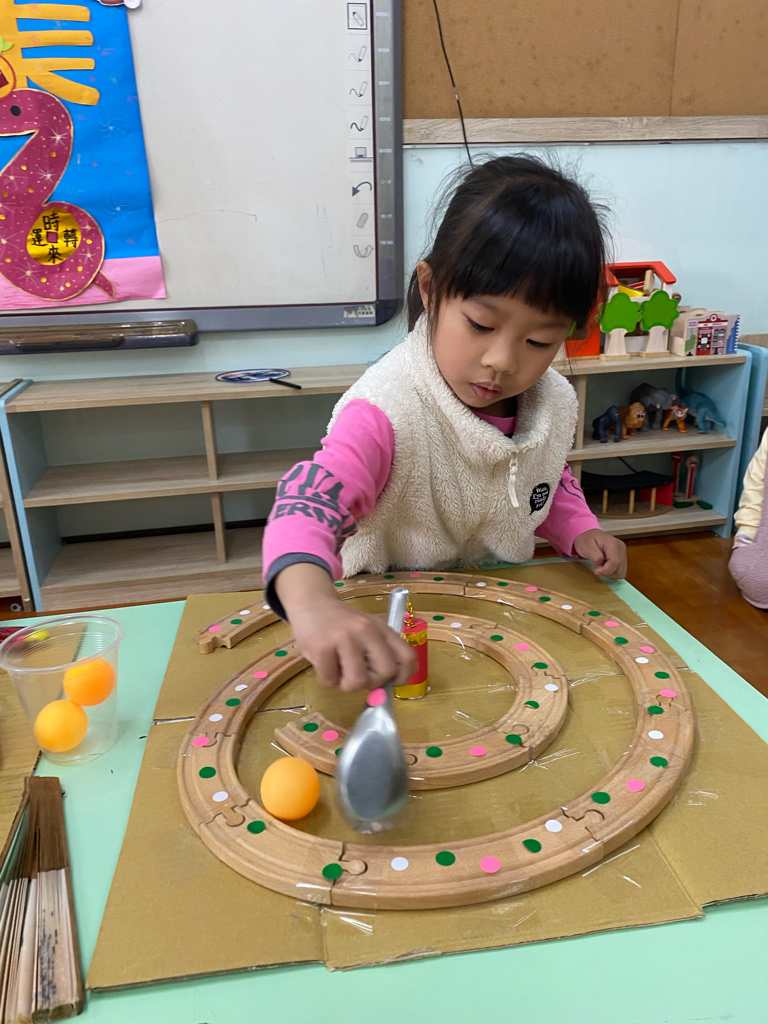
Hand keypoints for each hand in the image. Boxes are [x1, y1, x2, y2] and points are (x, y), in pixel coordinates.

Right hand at [274, 563, 415, 691]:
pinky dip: (326, 679)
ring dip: (346, 684)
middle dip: (372, 683)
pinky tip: (323, 663)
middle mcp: (367, 630)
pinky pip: (330, 681)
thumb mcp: (366, 630)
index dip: (403, 677)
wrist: (310, 603)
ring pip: (358, 682)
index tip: (390, 683)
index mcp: (381, 628)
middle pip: (386, 672)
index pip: (407, 657)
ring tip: (338, 669)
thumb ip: (378, 652)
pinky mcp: (322, 647)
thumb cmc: (340, 624)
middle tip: (357, 674)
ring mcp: (344, 638)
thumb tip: (384, 688)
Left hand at [573, 529, 626, 579]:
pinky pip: (620, 571)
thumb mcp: (586, 546)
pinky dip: (612, 572)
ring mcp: (623, 553)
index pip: (615, 562)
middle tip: (597, 567)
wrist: (589, 535)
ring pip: (621, 572)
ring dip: (610, 573)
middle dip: (607, 572)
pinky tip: (605, 567)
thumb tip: (601, 566)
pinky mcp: (622, 558)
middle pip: (620, 569)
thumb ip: (595, 556)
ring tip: (601, 566)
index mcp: (613, 544)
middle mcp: (621, 548)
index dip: (606, 570)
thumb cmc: (586, 540)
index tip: (596, 570)